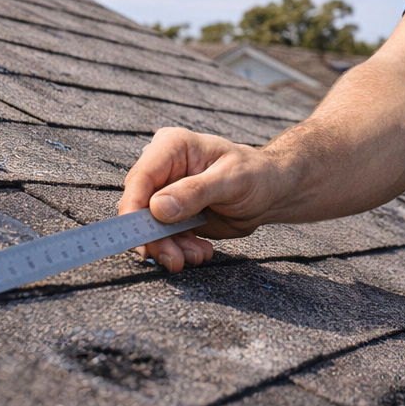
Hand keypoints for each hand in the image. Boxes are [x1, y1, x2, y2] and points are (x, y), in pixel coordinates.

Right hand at [117, 126, 281, 272]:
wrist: (270, 191)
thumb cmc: (256, 175)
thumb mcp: (231, 180)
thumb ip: (196, 192)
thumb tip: (158, 207)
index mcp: (173, 147)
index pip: (141, 178)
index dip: (134, 209)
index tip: (140, 238)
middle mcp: (164, 168)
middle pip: (141, 206)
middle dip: (155, 237)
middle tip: (173, 259)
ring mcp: (167, 191)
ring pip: (151, 226)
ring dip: (169, 247)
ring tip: (196, 255)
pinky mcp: (173, 213)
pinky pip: (165, 236)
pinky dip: (179, 249)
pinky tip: (200, 251)